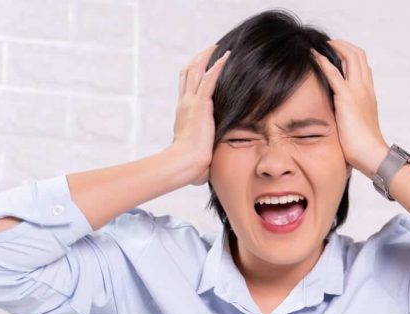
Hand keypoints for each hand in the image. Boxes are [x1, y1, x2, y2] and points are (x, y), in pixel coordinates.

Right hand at [171, 44, 229, 185]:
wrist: (184, 164)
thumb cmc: (189, 165)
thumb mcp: (197, 152)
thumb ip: (201, 152)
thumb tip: (205, 168)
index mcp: (184, 113)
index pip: (187, 87)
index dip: (193, 74)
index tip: (201, 66)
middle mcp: (185, 103)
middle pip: (189, 73)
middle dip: (199, 59)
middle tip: (210, 49)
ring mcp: (191, 102)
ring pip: (196, 71)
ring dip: (207, 57)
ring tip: (218, 47)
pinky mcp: (200, 105)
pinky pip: (209, 79)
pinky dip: (217, 66)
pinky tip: (226, 57)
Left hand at [312, 40, 390, 178]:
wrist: (372, 155)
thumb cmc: (364, 147)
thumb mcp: (358, 124)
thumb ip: (350, 114)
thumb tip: (339, 117)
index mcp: (369, 94)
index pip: (363, 66)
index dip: (351, 55)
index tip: (337, 53)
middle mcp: (366, 88)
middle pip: (358, 55)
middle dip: (342, 45)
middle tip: (328, 44)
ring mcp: (358, 91)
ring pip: (350, 56)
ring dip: (334, 47)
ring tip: (319, 46)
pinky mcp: (347, 98)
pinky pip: (333, 73)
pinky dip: (322, 61)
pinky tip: (312, 56)